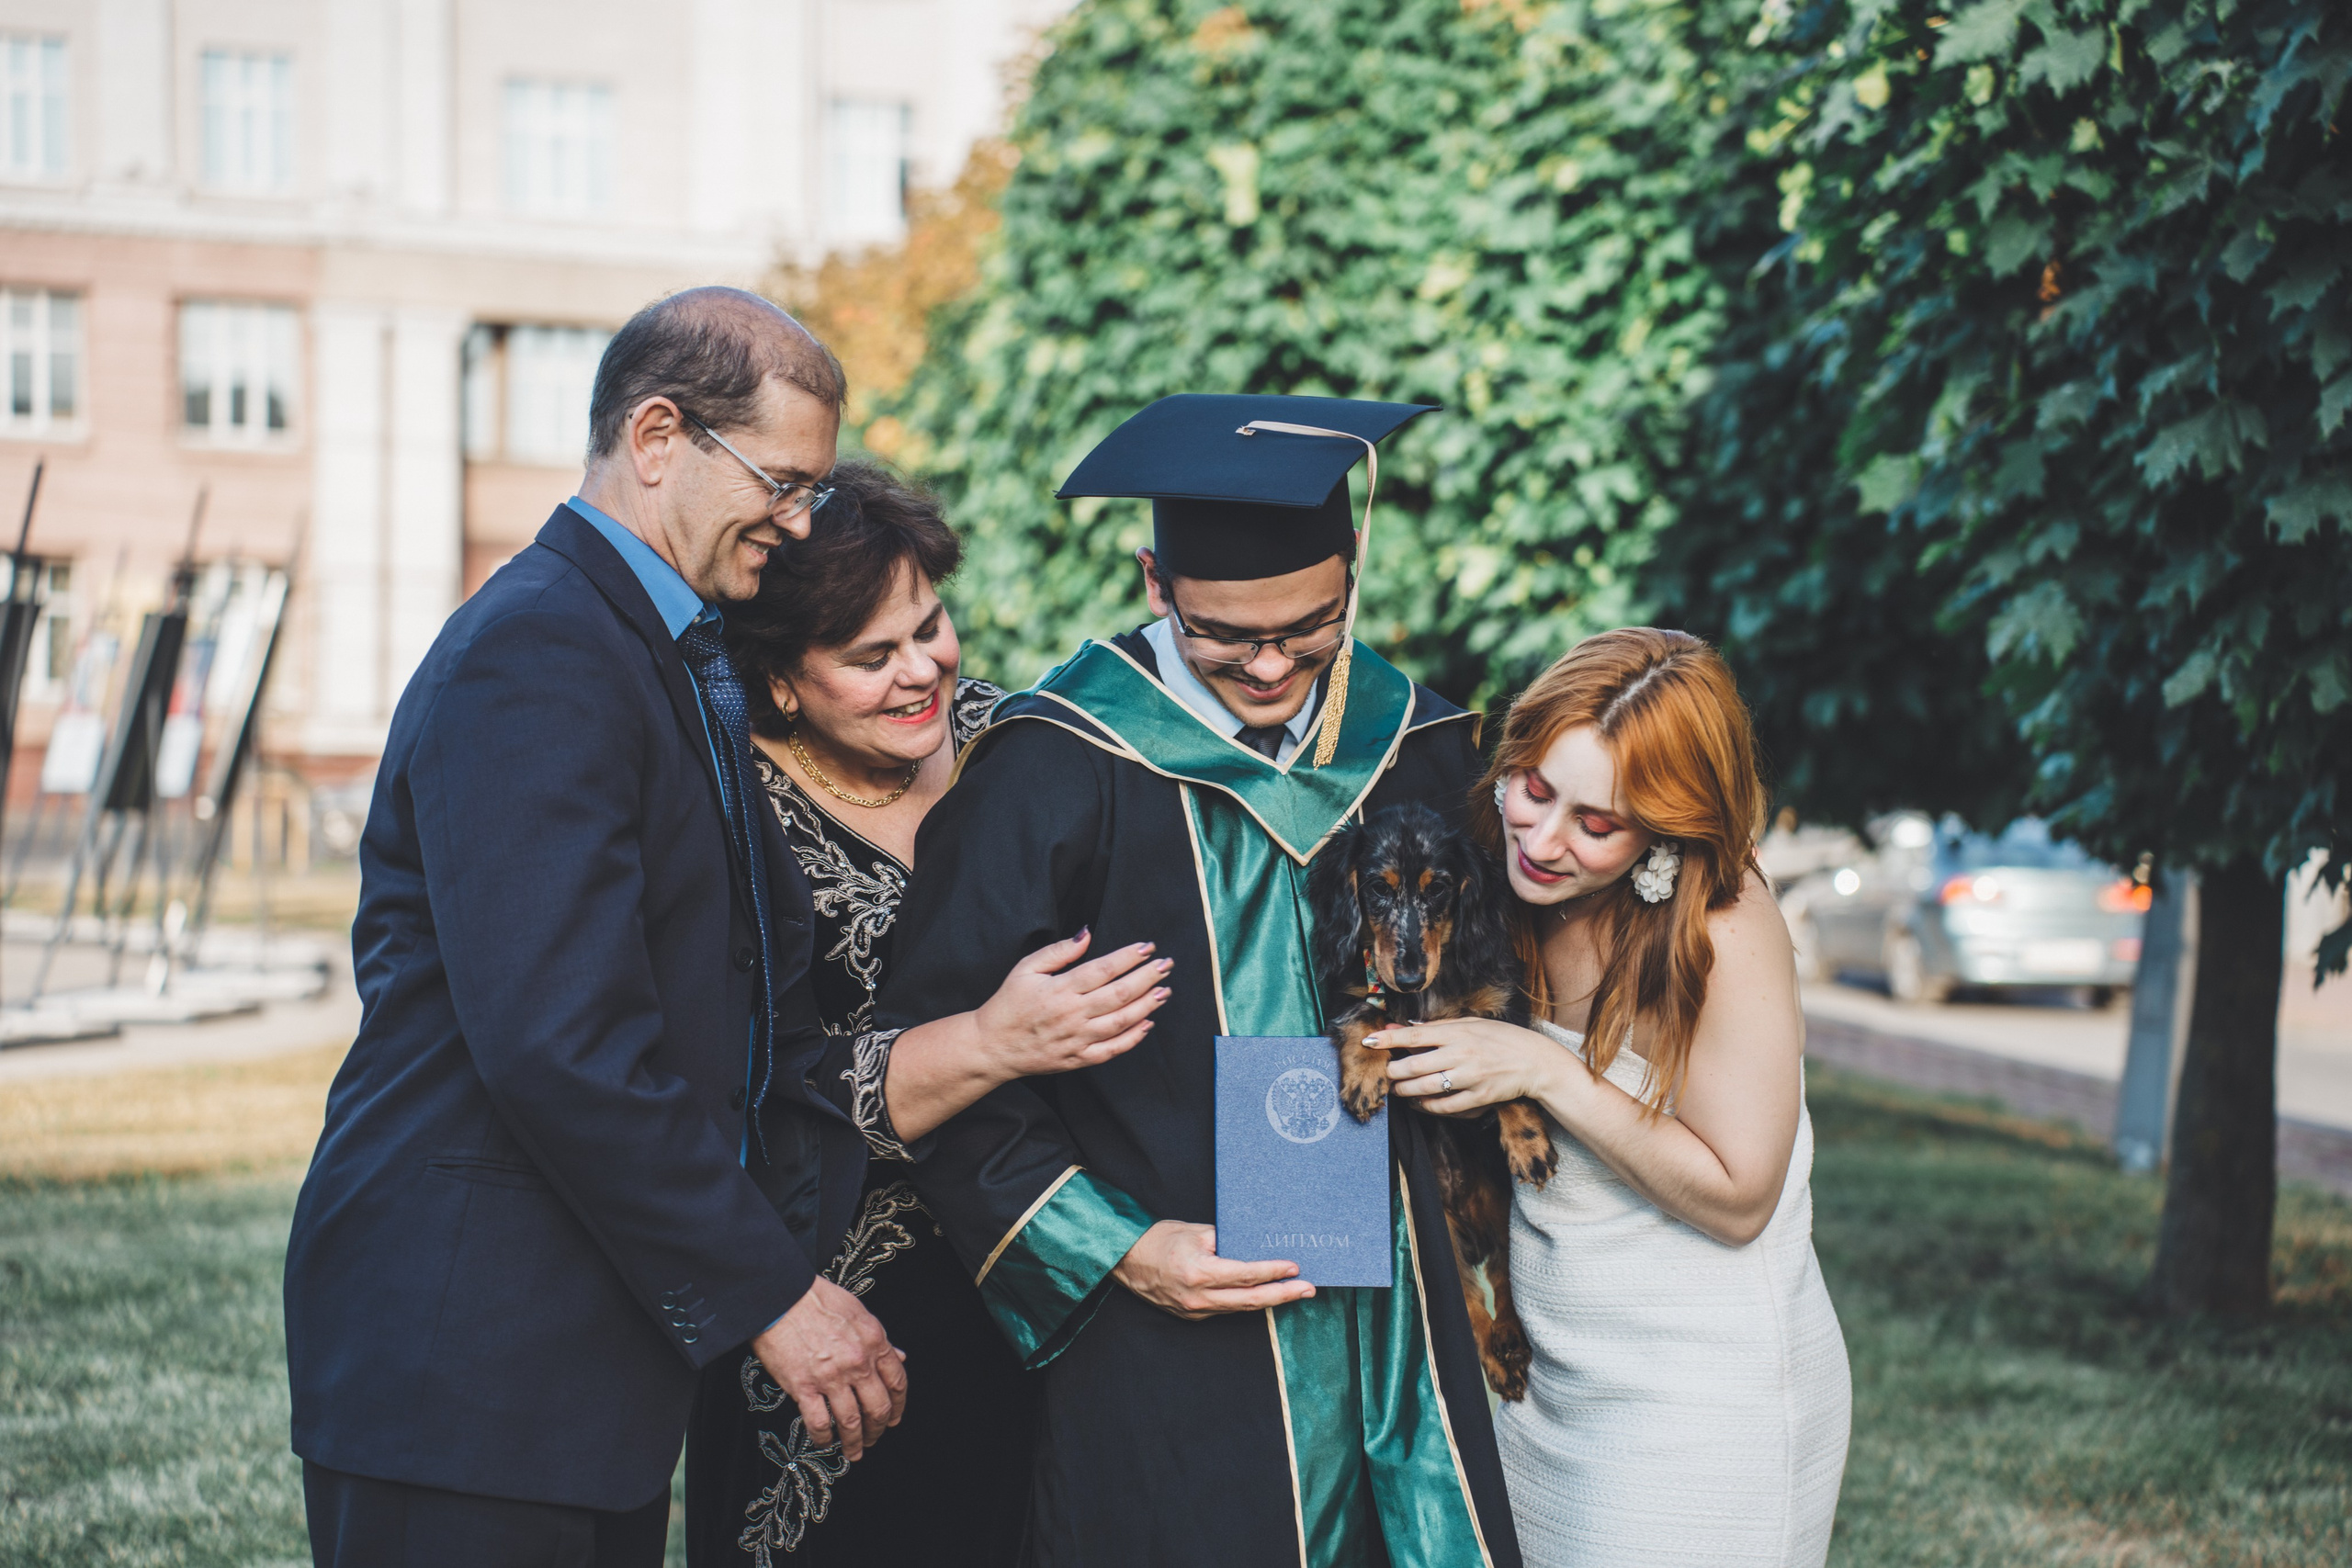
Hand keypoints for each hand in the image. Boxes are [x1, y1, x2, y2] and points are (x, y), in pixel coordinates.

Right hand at [750, 1277, 908, 1460]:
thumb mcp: (858, 1312)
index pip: (897, 1381)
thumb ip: (878, 1339)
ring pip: (852, 1422)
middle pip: (878, 1407)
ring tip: (854, 1451)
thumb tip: (899, 1356)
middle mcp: (858, 1363)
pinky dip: (824, 1438)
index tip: (894, 1417)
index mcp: (875, 1342)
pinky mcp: (803, 1387)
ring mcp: (831, 1377)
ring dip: (855, 1442)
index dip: (898, 1405)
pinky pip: (819, 1423)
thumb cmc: (817, 1299)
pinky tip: (825, 1442)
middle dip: (879, 1429)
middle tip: (874, 1439)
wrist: (780, 1296)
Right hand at [972, 930, 1171, 1079]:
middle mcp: (1072, 1014)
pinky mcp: (1078, 1059)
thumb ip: (1058, 951)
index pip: (1103, 969)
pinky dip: (1133, 1038)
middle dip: (1147, 978)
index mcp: (1060, 989)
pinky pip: (1112, 1050)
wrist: (991, 1046)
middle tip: (1167, 965)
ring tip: (1164, 991)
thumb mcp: (1025, 969)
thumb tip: (1086, 934)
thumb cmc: (1008, 1004)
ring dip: (1147, 1005)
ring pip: (1121, 1021)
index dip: (1129, 957)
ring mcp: (1077, 1039)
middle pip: (1120, 994)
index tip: (1148, 947)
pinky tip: (1147, 1023)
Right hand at [1111, 1220, 1314, 1319]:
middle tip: (1309, 1289)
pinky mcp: (1192, 1315)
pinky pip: (1226, 1310)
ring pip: (1240, 1308)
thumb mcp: (1196, 1232)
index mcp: (1200, 1273)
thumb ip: (1226, 1242)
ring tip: (1294, 1293)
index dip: (1274, 1272)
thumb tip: (1256, 1248)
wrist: (1126, 1259)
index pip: (1247, 1275)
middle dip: (1284, 1294)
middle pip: (1251, 1300)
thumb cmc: (1159, 1239)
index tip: (1296, 1268)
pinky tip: (1264, 1296)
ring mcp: (1195, 1310)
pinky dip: (1247, 1303)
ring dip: (1269, 1301)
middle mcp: (1199, 1297)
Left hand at [1364, 1018, 1574, 1116]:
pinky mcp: (1480, 1097)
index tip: (1369, 1041)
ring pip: (1426, 1088)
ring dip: (1405, 1091)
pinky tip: (1419, 1103)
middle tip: (1385, 1073)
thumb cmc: (1501, 1038)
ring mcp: (1471, 1077)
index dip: (1389, 1039)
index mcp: (1459, 1032)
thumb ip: (1435, 1028)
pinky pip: (1445, 1106)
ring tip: (1397, 1090)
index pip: (1415, 1035)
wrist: (1535, 1061)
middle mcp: (1462, 1054)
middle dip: (1394, 1072)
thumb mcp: (1470, 1024)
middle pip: (1415, 1065)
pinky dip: (1428, 1107)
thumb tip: (1400, 1028)